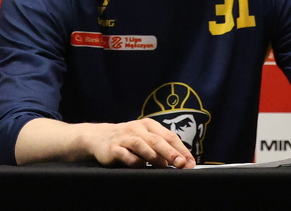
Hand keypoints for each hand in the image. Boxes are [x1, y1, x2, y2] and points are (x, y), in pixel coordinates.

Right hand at [80, 119, 195, 168]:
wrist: (99, 137)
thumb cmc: (129, 140)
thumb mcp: (146, 138)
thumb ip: (161, 148)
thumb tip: (181, 162)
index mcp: (149, 125)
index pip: (169, 136)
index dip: (181, 149)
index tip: (191, 163)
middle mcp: (137, 128)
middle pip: (156, 140)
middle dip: (170, 152)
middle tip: (181, 164)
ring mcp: (124, 137)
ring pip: (141, 145)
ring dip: (154, 156)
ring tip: (164, 166)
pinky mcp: (113, 148)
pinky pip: (125, 154)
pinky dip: (134, 161)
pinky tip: (141, 167)